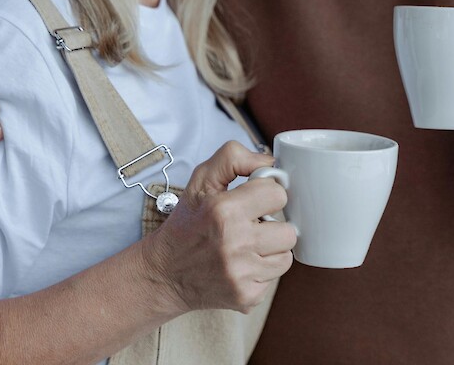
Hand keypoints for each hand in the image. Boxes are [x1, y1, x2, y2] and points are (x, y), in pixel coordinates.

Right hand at [141, 141, 295, 313]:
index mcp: (223, 210)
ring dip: (271, 251)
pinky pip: (274, 279)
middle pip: (289, 231)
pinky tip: (241, 266)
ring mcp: (241, 273)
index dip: (267, 195)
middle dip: (273, 227)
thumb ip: (234, 158)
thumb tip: (271, 163)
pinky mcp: (246, 296)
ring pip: (286, 256)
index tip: (254, 202)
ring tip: (247, 247)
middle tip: (251, 227)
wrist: (164, 274)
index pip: (278, 194)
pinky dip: (261, 272)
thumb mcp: (200, 180)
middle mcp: (234, 243)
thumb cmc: (187, 223)